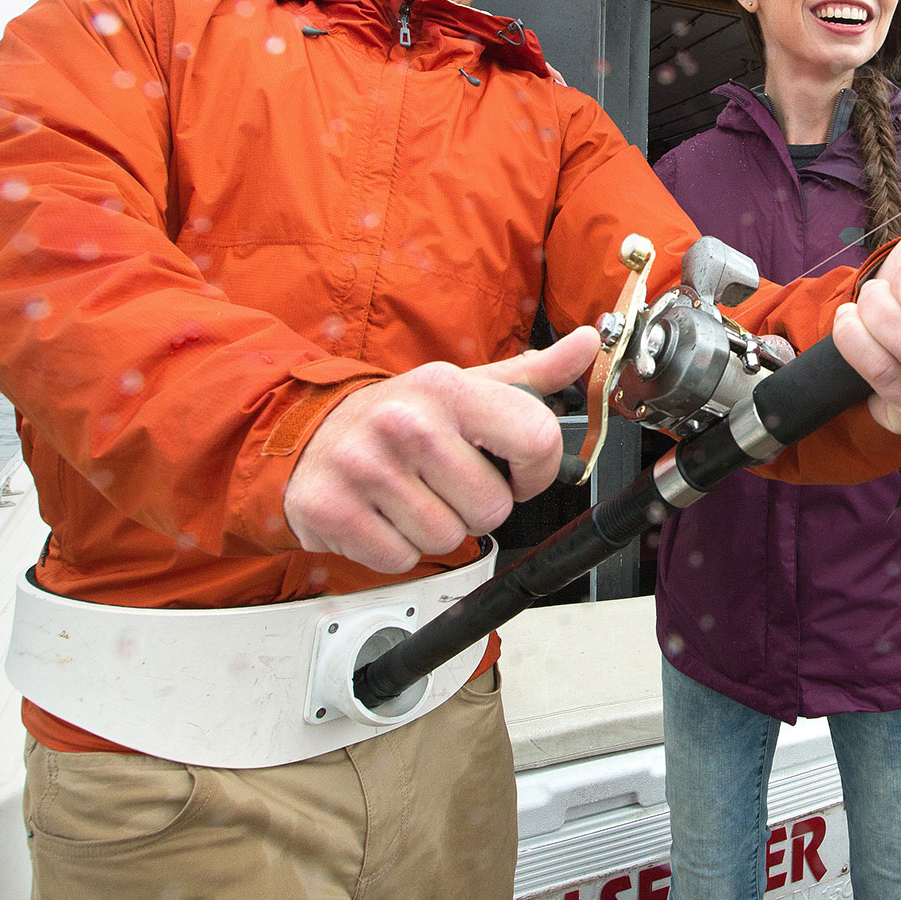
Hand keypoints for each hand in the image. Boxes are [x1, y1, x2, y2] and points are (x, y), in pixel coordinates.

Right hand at [283, 328, 599, 572]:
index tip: (515, 471)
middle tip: (445, 482)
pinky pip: (402, 558)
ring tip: (411, 495)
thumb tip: (588, 341)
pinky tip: (383, 514)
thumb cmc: (402, 416)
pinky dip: (397, 547)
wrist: (312, 435)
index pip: (538, 440)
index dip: (536, 470)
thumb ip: (533, 375)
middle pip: (493, 507)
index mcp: (447, 388)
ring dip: (436, 528)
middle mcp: (406, 423)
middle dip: (477, 505)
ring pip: (448, 539)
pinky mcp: (333, 510)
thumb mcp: (468, 387)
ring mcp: (365, 467)